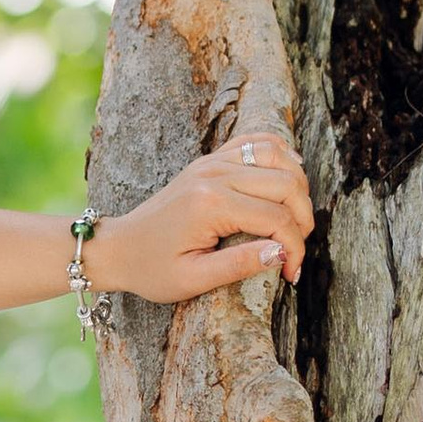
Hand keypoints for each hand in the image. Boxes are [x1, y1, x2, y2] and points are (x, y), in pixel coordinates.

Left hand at [94, 129, 313, 304]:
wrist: (119, 247)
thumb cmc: (151, 268)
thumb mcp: (192, 280)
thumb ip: (239, 266)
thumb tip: (281, 253)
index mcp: (210, 205)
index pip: (276, 219)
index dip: (295, 248)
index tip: (293, 273)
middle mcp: (214, 175)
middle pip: (286, 184)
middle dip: (303, 219)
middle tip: (296, 250)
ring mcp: (212, 162)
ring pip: (278, 157)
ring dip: (297, 187)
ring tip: (295, 220)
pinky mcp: (210, 160)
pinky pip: (255, 142)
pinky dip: (281, 153)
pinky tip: (289, 174)